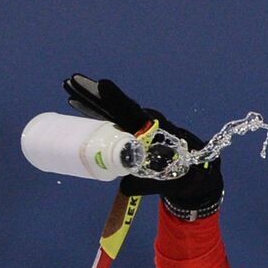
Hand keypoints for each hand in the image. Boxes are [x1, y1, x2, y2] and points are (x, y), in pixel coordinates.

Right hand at [62, 74, 222, 210]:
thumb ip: (145, 183)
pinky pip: (114, 121)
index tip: (102, 85)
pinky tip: (80, 107)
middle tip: (73, 81)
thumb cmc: (184, 175)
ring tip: (71, 89)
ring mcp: (140, 128)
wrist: (196, 176)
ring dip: (94, 102)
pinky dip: (98, 113)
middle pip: (118, 107)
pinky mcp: (135, 134)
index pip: (134, 113)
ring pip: (114, 112)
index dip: (118, 100)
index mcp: (157, 131)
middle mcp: (147, 124)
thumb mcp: (167, 181)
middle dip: (96, 95)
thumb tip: (124, 186)